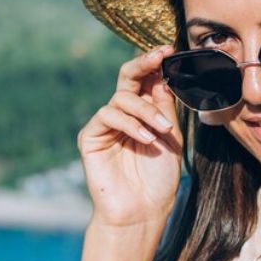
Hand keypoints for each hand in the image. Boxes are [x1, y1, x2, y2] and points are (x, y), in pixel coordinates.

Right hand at [77, 44, 183, 228]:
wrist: (142, 210)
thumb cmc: (158, 178)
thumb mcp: (170, 137)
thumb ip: (164, 107)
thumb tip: (163, 74)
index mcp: (143, 112)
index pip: (146, 80)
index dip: (155, 63)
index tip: (170, 50)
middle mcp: (122, 114)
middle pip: (127, 77)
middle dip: (144, 63)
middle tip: (160, 56)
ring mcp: (105, 125)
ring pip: (122, 98)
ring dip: (146, 110)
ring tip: (164, 130)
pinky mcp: (91, 137)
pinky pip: (108, 116)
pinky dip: (131, 124)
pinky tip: (147, 139)